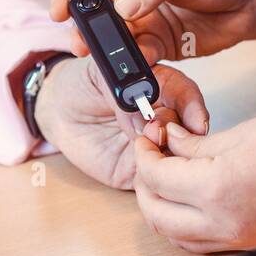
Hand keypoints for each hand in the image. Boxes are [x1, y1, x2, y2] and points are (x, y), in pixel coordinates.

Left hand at [34, 56, 208, 189]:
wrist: (59, 112)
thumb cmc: (81, 84)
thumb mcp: (99, 73)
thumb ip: (122, 90)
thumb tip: (141, 111)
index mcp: (160, 86)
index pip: (186, 95)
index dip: (193, 106)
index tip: (196, 118)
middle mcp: (163, 118)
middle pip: (187, 130)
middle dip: (178, 132)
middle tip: (155, 130)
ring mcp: (154, 146)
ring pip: (176, 158)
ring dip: (167, 157)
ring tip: (144, 148)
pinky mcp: (137, 171)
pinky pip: (155, 182)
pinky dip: (154, 181)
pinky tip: (144, 172)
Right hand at [48, 0, 255, 62]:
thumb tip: (122, 9)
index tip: (58, 12)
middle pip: (95, 10)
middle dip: (86, 28)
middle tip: (82, 46)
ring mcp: (142, 17)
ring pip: (113, 37)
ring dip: (110, 51)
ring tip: (110, 62)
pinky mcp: (158, 43)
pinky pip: (137, 56)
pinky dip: (135, 64)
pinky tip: (139, 67)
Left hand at [132, 112, 255, 252]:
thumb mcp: (249, 133)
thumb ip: (201, 144)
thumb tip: (171, 141)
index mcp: (218, 188)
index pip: (156, 177)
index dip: (144, 153)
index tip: (147, 136)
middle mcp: (224, 222)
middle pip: (157, 214)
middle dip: (144, 183)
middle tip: (150, 154)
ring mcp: (239, 239)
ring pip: (176, 234)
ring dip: (161, 206)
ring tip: (168, 174)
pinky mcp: (252, 245)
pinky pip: (202, 242)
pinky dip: (186, 223)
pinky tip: (194, 195)